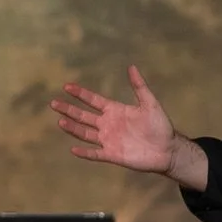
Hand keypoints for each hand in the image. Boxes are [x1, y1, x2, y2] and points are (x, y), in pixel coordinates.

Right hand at [53, 66, 204, 184]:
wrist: (167, 149)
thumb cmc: (160, 126)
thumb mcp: (150, 103)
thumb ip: (139, 86)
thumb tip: (131, 66)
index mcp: (115, 110)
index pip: (93, 100)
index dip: (81, 94)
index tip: (67, 86)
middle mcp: (108, 124)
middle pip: (83, 116)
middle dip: (69, 110)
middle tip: (53, 103)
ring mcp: (108, 140)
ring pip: (85, 133)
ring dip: (73, 128)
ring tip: (60, 122)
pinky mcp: (112, 155)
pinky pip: (95, 154)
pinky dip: (85, 152)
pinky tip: (73, 150)